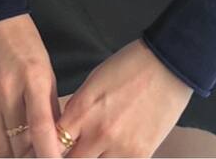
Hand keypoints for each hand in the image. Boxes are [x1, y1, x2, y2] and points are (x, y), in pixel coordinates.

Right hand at [0, 13, 63, 158]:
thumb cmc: (24, 42)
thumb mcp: (45, 68)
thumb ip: (50, 104)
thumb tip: (57, 139)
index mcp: (32, 78)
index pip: (41, 127)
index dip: (49, 154)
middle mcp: (7, 91)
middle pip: (20, 143)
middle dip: (33, 156)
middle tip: (40, 155)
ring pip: (0, 147)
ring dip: (13, 157)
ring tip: (23, 155)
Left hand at [57, 38, 193, 157]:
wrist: (168, 65)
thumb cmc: (129, 67)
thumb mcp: (93, 82)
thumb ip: (76, 110)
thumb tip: (64, 132)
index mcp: (82, 111)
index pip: (51, 144)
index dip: (48, 149)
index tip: (48, 150)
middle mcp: (98, 134)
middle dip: (69, 158)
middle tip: (71, 152)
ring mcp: (120, 149)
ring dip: (93, 158)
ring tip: (98, 146)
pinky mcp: (140, 156)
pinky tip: (115, 149)